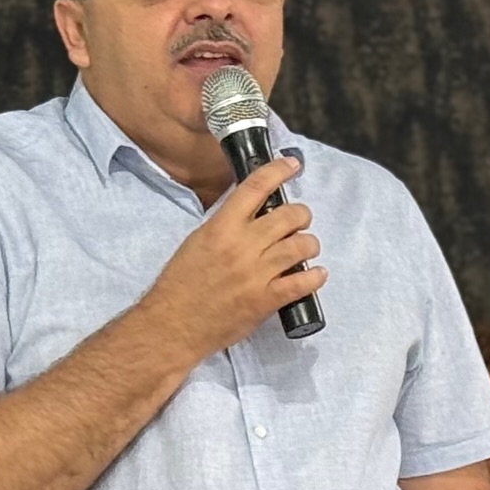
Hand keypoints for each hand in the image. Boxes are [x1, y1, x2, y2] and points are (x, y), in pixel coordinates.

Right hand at [146, 156, 325, 360]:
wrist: (173, 324)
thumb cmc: (180, 284)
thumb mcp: (197, 241)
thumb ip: (224, 225)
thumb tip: (249, 212)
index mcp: (221, 227)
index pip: (255, 188)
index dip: (278, 171)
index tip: (292, 166)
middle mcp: (242, 245)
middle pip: (288, 216)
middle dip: (301, 215)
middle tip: (300, 221)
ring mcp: (256, 273)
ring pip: (300, 246)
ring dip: (309, 244)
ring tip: (307, 247)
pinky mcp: (265, 300)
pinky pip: (302, 283)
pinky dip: (315, 277)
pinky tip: (316, 275)